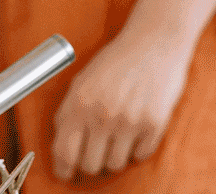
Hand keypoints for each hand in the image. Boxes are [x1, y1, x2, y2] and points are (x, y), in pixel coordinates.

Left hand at [51, 29, 196, 180]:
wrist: (154, 41)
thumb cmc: (117, 61)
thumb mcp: (83, 80)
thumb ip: (70, 111)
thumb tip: (60, 145)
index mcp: (79, 102)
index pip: (64, 152)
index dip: (63, 169)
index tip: (67, 173)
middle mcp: (102, 114)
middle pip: (90, 165)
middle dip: (92, 161)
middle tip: (98, 149)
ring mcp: (129, 120)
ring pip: (115, 164)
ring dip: (116, 153)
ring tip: (119, 132)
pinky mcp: (154, 124)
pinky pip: (140, 155)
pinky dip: (138, 146)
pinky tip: (138, 125)